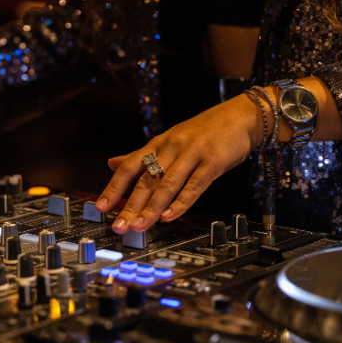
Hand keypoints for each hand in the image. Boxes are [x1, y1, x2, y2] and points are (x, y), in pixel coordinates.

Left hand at [95, 94, 263, 232]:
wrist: (240, 116)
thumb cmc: (204, 131)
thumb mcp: (169, 139)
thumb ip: (141, 154)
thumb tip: (112, 163)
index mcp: (158, 144)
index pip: (130, 167)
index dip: (114, 187)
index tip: (101, 206)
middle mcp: (172, 148)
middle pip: (146, 179)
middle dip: (130, 205)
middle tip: (119, 225)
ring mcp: (192, 154)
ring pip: (167, 184)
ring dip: (151, 208)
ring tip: (139, 226)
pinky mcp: (213, 162)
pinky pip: (195, 185)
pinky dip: (181, 202)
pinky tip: (169, 216)